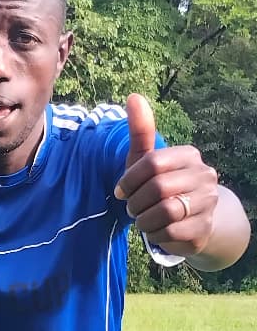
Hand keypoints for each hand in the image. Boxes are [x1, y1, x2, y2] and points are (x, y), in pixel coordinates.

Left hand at [114, 93, 218, 255]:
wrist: (192, 220)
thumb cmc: (161, 186)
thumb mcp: (147, 160)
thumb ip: (140, 131)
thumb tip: (133, 96)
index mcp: (189, 155)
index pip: (152, 163)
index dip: (129, 179)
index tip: (121, 191)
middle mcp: (205, 176)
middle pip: (158, 188)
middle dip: (136, 202)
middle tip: (131, 208)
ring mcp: (208, 203)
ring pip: (165, 212)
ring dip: (144, 220)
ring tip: (142, 220)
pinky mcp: (204, 229)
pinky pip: (171, 233)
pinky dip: (154, 234)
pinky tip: (154, 231)